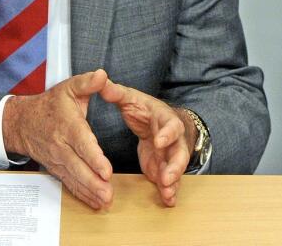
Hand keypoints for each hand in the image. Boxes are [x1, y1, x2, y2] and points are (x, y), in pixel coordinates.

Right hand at [2, 69, 114, 209]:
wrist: (23, 121)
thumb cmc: (50, 105)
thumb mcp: (69, 87)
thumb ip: (87, 83)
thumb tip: (102, 76)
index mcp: (68, 125)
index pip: (82, 143)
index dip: (93, 158)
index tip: (106, 170)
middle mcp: (62, 145)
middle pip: (78, 166)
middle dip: (93, 182)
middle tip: (108, 193)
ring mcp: (57, 159)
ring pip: (73, 178)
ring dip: (88, 191)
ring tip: (104, 201)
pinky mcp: (56, 168)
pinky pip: (68, 183)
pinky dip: (81, 194)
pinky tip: (94, 202)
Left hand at [99, 78, 192, 206]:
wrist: (160, 123)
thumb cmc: (146, 110)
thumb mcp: (131, 99)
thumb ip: (117, 93)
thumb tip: (102, 81)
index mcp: (165, 119)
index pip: (171, 125)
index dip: (167, 133)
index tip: (159, 141)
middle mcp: (172, 139)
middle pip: (179, 151)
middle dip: (175, 165)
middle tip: (167, 177)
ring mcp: (170, 155)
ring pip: (176, 169)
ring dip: (174, 181)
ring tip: (168, 193)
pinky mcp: (165, 167)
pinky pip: (170, 180)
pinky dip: (170, 190)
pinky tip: (168, 200)